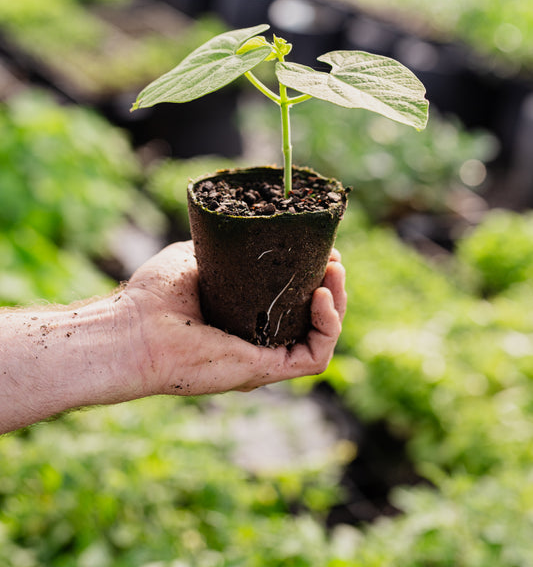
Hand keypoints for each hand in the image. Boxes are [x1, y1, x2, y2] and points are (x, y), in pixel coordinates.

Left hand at [124, 240, 346, 396]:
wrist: (133, 328)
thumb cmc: (154, 296)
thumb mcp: (199, 258)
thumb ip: (226, 250)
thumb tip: (247, 228)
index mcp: (244, 320)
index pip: (294, 303)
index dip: (314, 276)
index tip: (321, 248)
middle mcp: (258, 343)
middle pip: (314, 320)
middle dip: (333, 287)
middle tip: (334, 258)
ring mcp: (263, 359)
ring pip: (321, 338)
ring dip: (338, 304)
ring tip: (335, 271)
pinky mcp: (264, 370)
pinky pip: (314, 356)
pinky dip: (328, 327)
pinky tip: (323, 295)